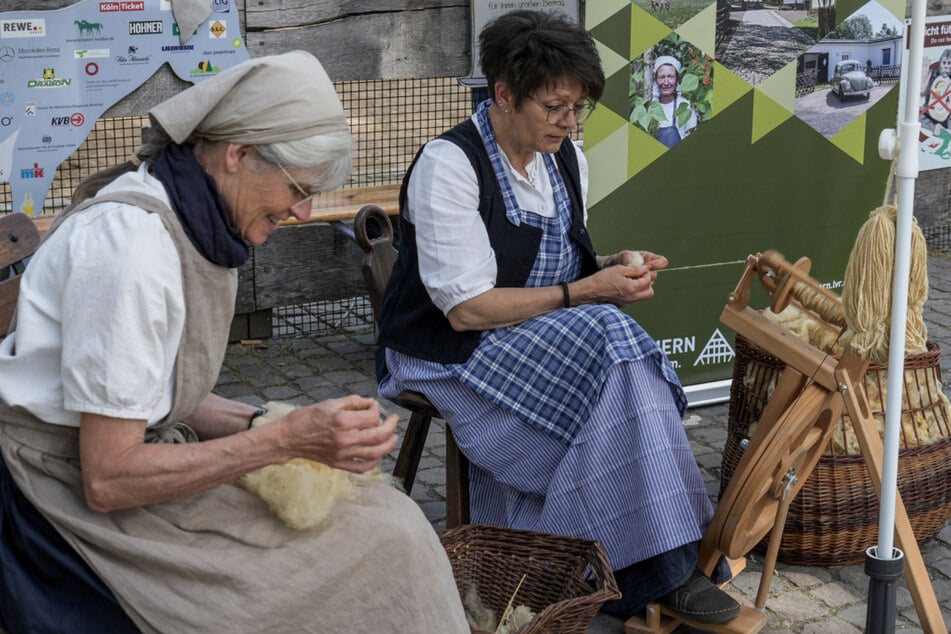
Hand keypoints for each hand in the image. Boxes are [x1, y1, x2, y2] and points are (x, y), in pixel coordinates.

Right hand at [279, 395, 398, 473]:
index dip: (377, 410)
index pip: (372, 417)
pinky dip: (374, 461)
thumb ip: (352, 402)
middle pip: (379, 435)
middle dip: (391, 426)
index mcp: (342, 421)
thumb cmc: (306, 418)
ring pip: (375, 453)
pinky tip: (378, 454)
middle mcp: (345, 439)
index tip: (373, 406)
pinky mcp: (339, 464)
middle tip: (394, 421)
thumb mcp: (329, 403)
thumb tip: (369, 403)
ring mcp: (342, 454)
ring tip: (393, 438)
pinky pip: (363, 467)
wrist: (288, 438)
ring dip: (388, 445)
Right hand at [591, 250, 667, 306]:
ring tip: (631, 280)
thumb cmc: (603, 279)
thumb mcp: (619, 269)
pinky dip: (634, 292)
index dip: (646, 274)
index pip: (648, 281)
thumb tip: (646, 268)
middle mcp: (631, 297)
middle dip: (648, 284)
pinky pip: (634, 299)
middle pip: (650, 293)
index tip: (640, 269)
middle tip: (640, 277)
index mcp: (631, 288)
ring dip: (641, 288)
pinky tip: (625, 286)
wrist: (591, 291)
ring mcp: (627, 302)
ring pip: (643, 297)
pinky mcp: (623, 304)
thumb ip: (635, 269)